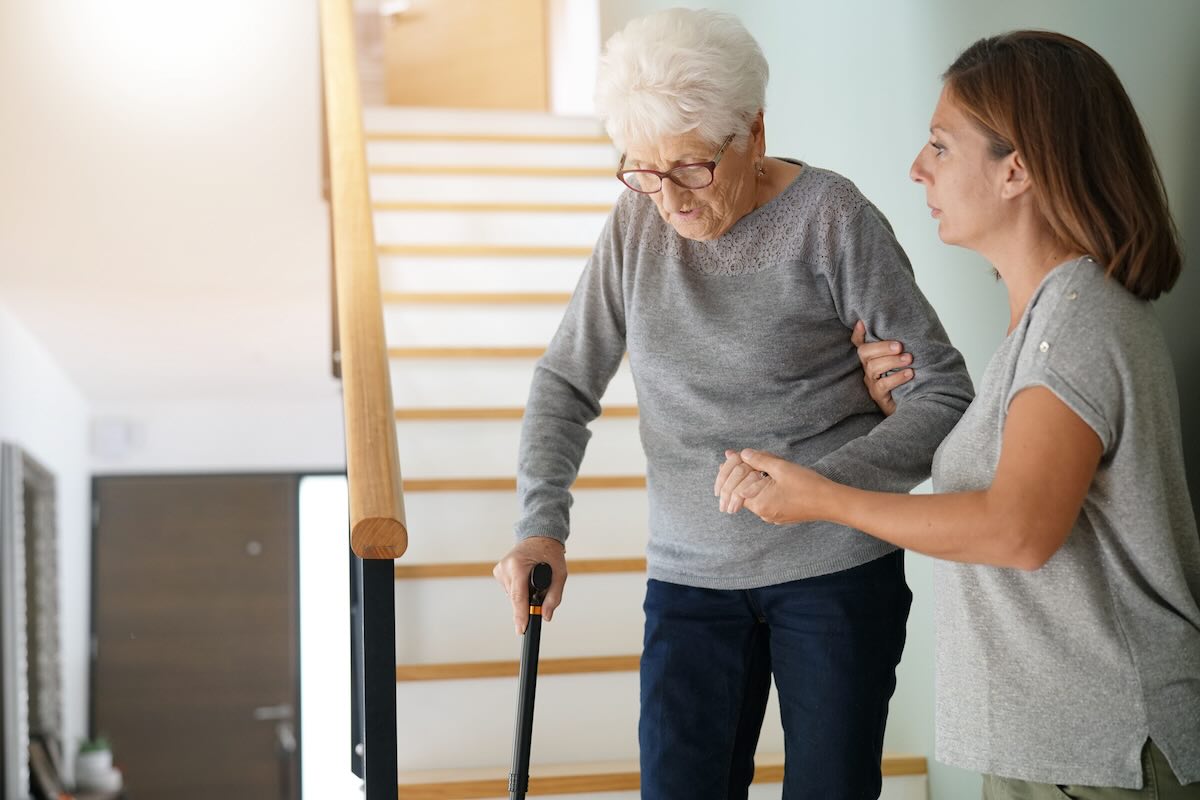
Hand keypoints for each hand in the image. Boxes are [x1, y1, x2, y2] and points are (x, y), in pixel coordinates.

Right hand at [493, 536, 566, 634]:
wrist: (539, 536)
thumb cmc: (550, 553)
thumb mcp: (560, 573)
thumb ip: (554, 596)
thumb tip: (546, 616)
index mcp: (518, 565)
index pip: (519, 596)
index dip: (520, 615)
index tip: (521, 629)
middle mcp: (505, 567)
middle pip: (516, 599)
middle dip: (527, 604)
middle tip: (541, 594)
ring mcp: (500, 569)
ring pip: (512, 596)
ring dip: (524, 596)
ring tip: (535, 581)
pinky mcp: (498, 571)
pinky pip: (510, 590)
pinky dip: (519, 589)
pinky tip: (526, 579)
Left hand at [715, 448, 832, 524]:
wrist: (831, 503)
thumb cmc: (808, 485)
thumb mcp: (781, 467)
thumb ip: (759, 459)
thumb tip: (741, 453)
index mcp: (759, 503)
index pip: (734, 489)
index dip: (729, 472)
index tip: (727, 459)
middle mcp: (763, 513)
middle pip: (741, 493)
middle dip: (736, 476)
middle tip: (735, 459)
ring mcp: (771, 516)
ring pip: (753, 496)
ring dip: (749, 481)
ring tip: (751, 465)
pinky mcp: (780, 516)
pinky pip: (764, 501)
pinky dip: (760, 488)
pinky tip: (765, 476)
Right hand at [851, 320, 913, 415]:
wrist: (914, 405)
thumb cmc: (909, 379)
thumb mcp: (905, 360)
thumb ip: (902, 348)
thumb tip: (910, 329)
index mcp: (873, 358)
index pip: (859, 344)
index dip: (858, 334)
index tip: (861, 322)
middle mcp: (868, 369)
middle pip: (864, 353)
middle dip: (882, 347)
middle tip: (900, 346)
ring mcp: (872, 382)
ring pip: (873, 367)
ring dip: (892, 361)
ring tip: (909, 359)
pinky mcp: (878, 395)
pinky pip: (882, 385)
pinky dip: (897, 377)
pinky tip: (909, 373)